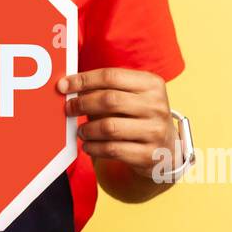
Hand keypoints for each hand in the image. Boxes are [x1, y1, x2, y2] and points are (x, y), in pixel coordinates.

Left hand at [58, 68, 181, 179]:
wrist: (167, 148)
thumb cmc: (141, 116)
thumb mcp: (133, 96)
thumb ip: (107, 89)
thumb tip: (70, 87)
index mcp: (152, 84)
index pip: (111, 76)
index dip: (83, 80)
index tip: (64, 85)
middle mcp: (156, 106)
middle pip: (109, 100)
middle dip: (82, 104)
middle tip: (69, 108)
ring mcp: (155, 131)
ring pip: (109, 127)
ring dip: (87, 129)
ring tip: (81, 131)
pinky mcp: (149, 154)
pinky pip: (112, 149)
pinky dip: (94, 147)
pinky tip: (88, 146)